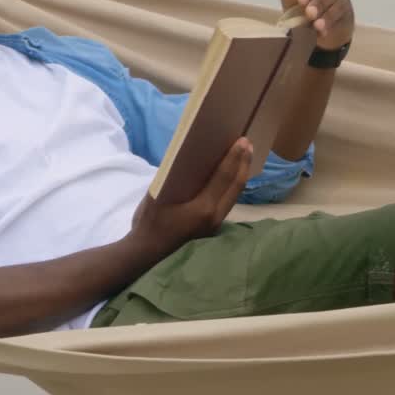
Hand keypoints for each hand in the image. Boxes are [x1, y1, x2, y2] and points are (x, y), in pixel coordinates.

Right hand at [130, 138, 253, 256]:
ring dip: (240, 174)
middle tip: (247, 143)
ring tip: (244, 156)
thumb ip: (175, 178)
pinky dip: (232, 186)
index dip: (234, 157)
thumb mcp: (157, 195)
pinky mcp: (213, 227)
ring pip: (234, 195)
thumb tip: (191, 159)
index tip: (242, 141)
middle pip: (236, 186)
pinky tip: (232, 177)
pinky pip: (228, 202)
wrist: (147, 254)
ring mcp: (216, 224)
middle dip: (243, 163)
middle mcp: (215, 217)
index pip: (224, 177)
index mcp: (203, 208)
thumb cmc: (150, 222)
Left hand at [281, 0, 354, 50]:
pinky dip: (331, 23)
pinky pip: (342, 15)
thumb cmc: (300, 11)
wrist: (314, 31)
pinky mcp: (347, 12)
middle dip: (319, 1)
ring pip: (339, 1)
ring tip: (316, 26)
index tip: (301, 0)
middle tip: (309, 13)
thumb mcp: (291, 5)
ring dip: (327, 14)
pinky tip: (322, 31)